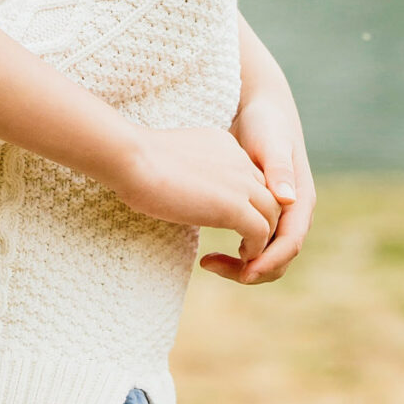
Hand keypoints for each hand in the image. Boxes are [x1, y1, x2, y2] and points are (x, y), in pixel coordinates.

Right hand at [118, 124, 279, 261]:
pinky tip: (241, 257)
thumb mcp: (172, 161)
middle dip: (261, 220)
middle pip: (268, 194)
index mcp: (224, 146)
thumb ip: (188, 172)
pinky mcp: (235, 207)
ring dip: (263, 239)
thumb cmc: (134, 161)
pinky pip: (261, 233)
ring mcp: (240, 183)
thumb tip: (180, 189)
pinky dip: (256, 249)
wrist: (131, 159)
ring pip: (272, 214)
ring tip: (245, 254)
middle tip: (244, 242)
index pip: (250, 176)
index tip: (227, 218)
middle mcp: (239, 160)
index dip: (245, 201)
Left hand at [204, 90, 315, 284]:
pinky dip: (234, 251)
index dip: (268, 261)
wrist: (259, 108)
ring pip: (264, 253)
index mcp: (301, 201)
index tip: (243, 273)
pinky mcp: (258, 211)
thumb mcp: (271, 143)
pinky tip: (209, 248)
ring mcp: (276, 214)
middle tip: (214, 266)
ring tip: (209, 261)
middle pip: (278, 256)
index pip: (290, 244)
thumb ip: (278, 169)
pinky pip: (250, 241)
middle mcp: (292, 212)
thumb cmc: (266, 123)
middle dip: (251, 269)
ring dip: (240, 264)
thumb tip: (288, 199)